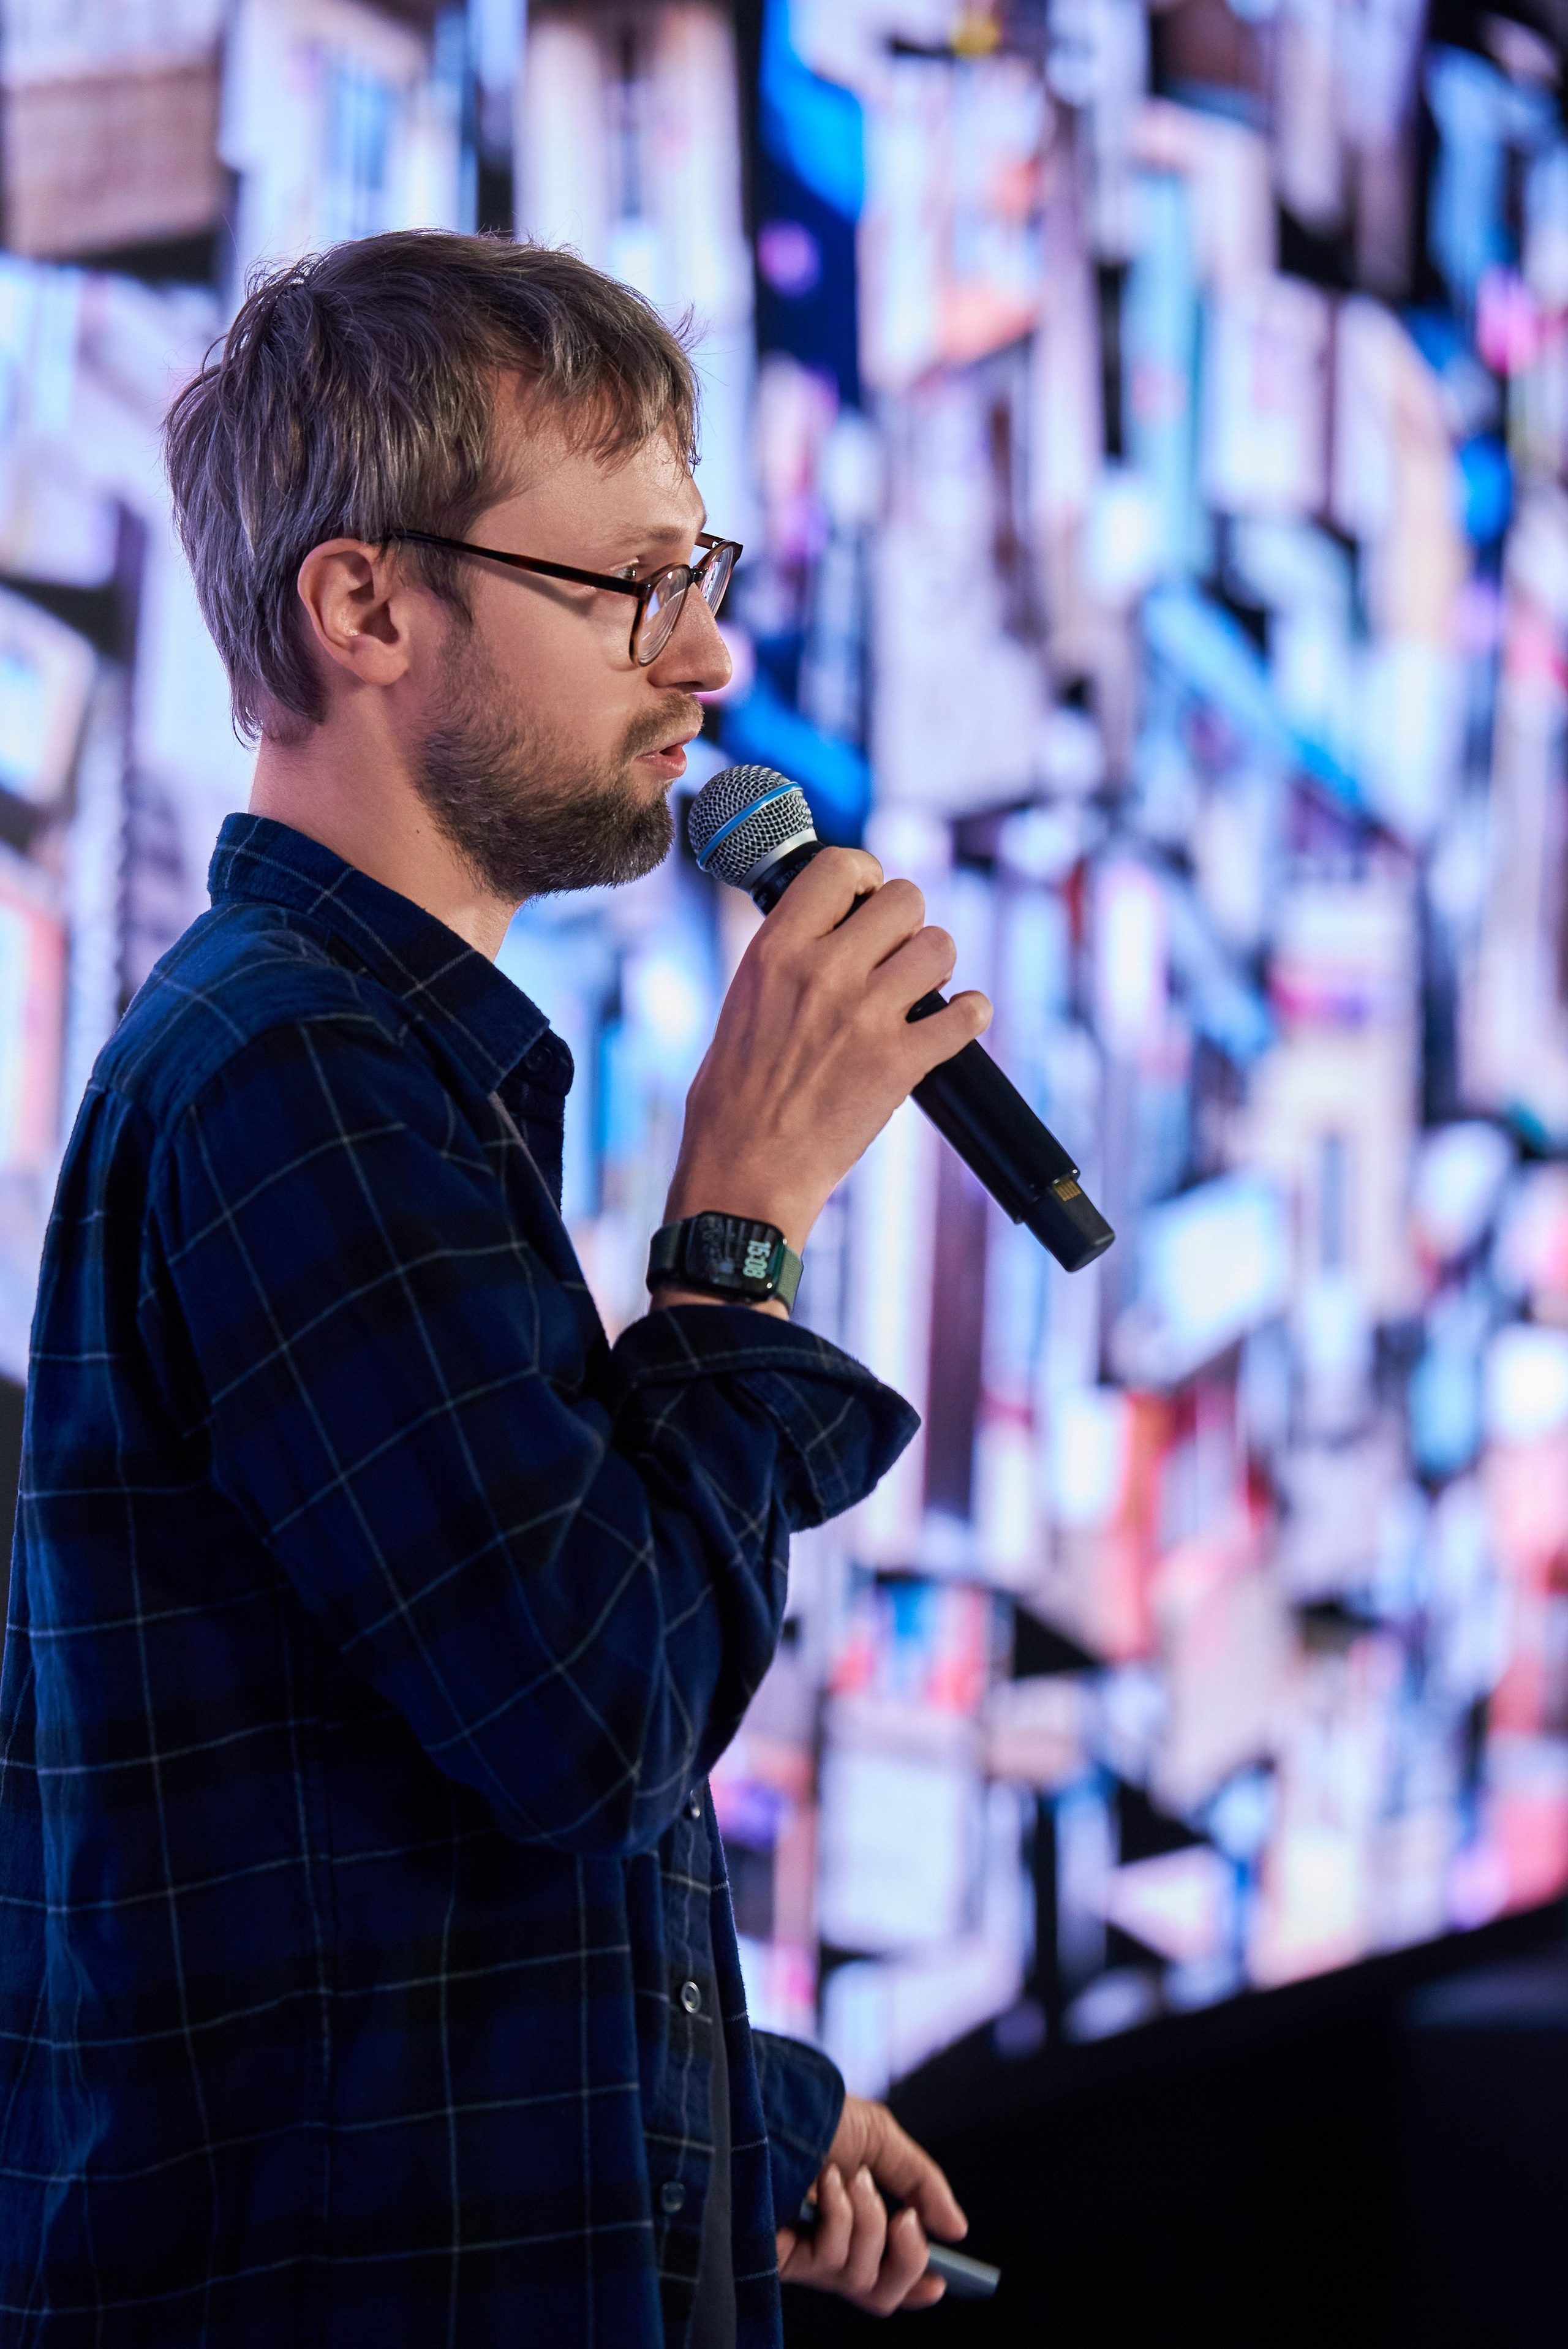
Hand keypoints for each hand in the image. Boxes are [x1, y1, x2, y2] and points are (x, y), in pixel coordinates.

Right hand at [662, 850, 990, 1254]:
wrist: (744, 1170)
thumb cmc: (733, 1097)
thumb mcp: (744, 1001)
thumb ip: (788, 957)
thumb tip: (832, 930)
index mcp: (776, 949)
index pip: (839, 866)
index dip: (865, 877)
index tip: (866, 899)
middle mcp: (824, 971)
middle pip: (905, 899)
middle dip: (907, 923)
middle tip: (893, 955)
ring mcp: (866, 1016)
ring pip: (940, 946)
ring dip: (936, 967)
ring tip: (917, 992)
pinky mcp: (901, 1062)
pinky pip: (968, 1013)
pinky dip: (970, 1016)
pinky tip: (955, 1023)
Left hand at [775, 2094, 966, 2314]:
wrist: (767, 2100)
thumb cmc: (815, 2112)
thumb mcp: (879, 2139)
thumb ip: (920, 2182)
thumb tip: (957, 2229)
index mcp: (851, 2219)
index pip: (884, 2273)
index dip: (914, 2283)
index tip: (939, 2282)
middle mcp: (828, 2244)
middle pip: (881, 2295)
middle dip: (908, 2262)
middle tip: (908, 2221)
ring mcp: (805, 2254)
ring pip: (863, 2281)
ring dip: (870, 2222)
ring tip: (850, 2176)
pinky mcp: (782, 2258)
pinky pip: (832, 2261)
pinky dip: (840, 2218)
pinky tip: (823, 2184)